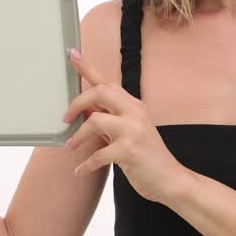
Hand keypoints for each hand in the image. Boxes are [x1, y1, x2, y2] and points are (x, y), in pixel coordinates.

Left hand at [63, 48, 191, 204]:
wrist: (170, 179)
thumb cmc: (147, 156)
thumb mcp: (129, 132)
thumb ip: (108, 120)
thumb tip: (85, 111)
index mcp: (134, 105)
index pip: (107, 82)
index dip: (87, 68)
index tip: (72, 55)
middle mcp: (135, 112)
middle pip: (99, 93)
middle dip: (76, 104)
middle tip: (66, 119)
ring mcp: (133, 130)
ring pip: (95, 121)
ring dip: (77, 137)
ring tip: (70, 147)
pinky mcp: (129, 151)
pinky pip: (98, 154)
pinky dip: (85, 164)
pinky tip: (80, 171)